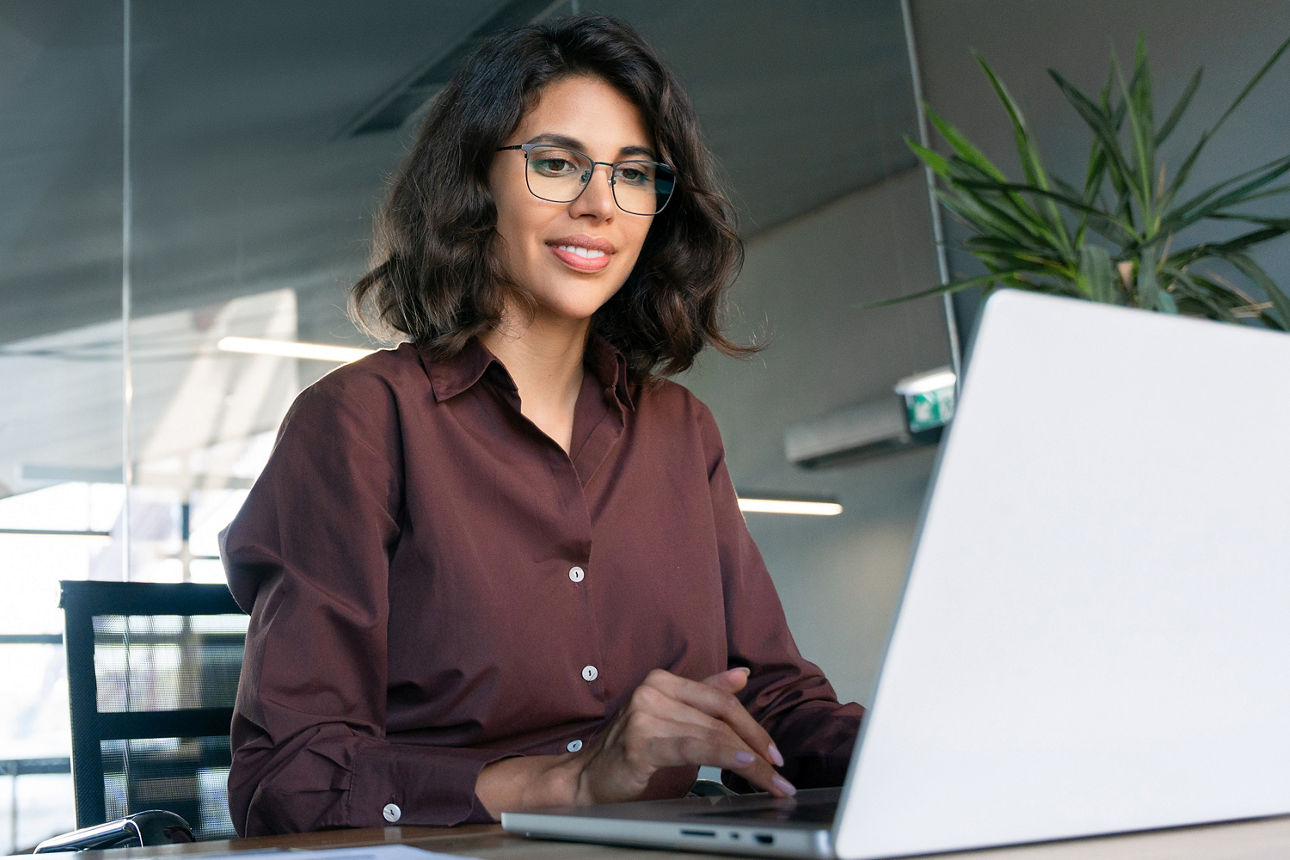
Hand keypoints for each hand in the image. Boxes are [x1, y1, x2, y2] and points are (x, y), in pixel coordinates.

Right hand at [567, 667, 794, 804]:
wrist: (588, 777)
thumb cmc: (633, 749)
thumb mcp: (673, 718)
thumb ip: (706, 696)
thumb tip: (742, 674)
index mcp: (663, 681)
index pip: (721, 700)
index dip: (753, 725)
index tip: (775, 753)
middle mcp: (653, 691)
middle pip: (721, 719)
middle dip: (757, 748)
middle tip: (781, 776)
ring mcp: (644, 715)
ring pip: (712, 736)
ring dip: (749, 763)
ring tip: (772, 782)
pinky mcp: (640, 743)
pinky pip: (693, 747)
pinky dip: (724, 756)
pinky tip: (744, 764)